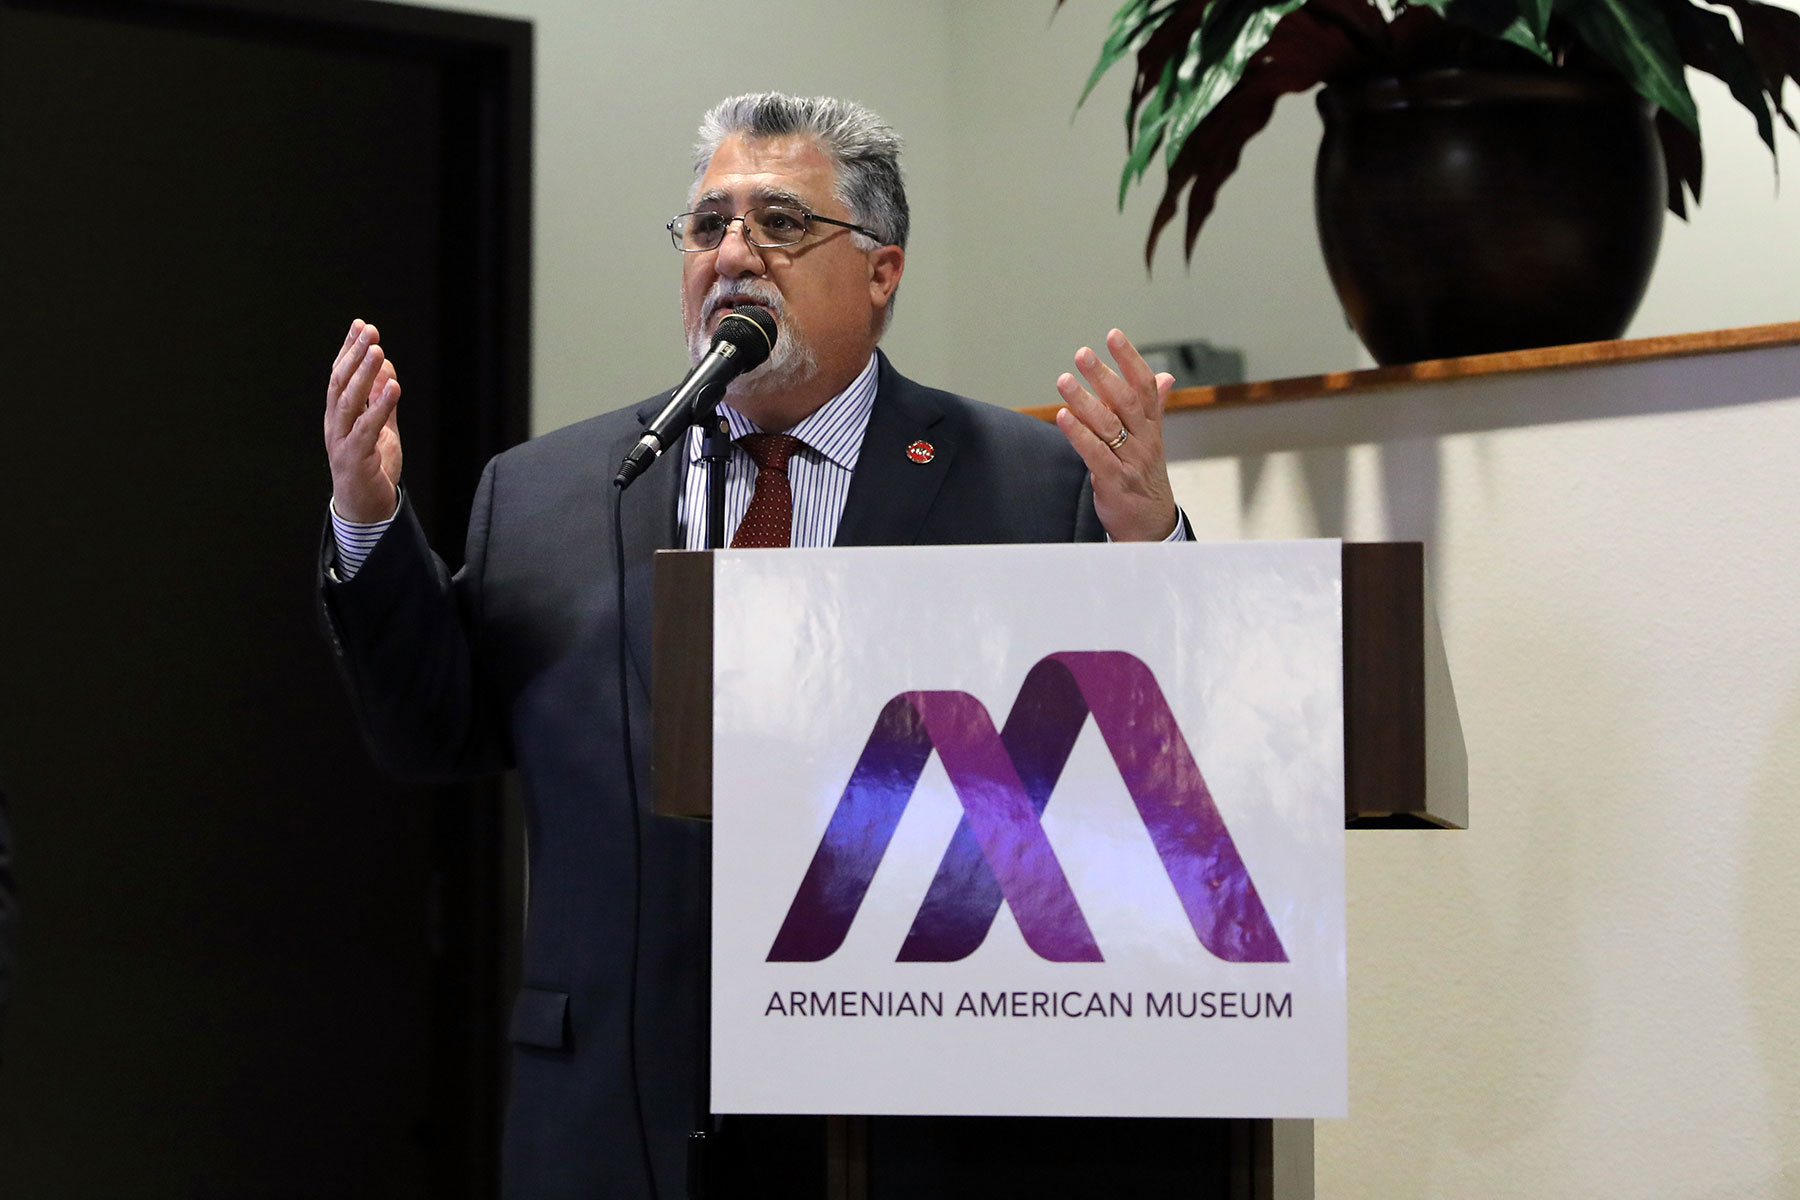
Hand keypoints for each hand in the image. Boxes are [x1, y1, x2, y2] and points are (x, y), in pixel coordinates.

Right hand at [324, 318, 402, 523]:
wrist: (367, 508)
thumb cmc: (371, 467)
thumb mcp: (380, 427)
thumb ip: (381, 399)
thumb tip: (384, 367)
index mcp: (338, 415)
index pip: (340, 375)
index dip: (348, 349)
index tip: (360, 325)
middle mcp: (334, 424)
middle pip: (341, 382)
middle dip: (354, 354)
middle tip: (369, 331)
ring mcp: (341, 440)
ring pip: (348, 401)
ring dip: (363, 374)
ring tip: (378, 351)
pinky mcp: (354, 457)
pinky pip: (367, 427)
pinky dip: (380, 405)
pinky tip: (393, 386)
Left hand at [1053, 328, 1177, 541]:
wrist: (1151, 526)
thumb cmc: (1145, 478)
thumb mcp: (1152, 440)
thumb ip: (1154, 407)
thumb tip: (1165, 377)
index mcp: (1151, 427)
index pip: (1144, 386)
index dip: (1130, 359)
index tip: (1113, 335)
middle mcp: (1143, 440)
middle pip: (1125, 401)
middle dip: (1103, 374)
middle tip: (1082, 353)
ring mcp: (1129, 460)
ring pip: (1108, 425)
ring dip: (1084, 400)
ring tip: (1064, 379)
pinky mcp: (1113, 481)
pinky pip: (1096, 453)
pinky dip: (1079, 434)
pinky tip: (1062, 417)